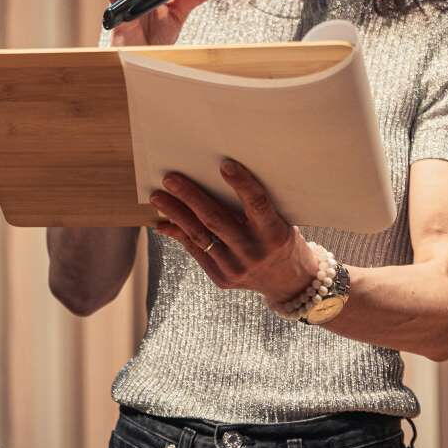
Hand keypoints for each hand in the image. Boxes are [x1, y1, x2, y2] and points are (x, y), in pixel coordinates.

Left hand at [149, 159, 318, 303]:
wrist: (289, 283)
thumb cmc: (281, 240)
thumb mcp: (280, 221)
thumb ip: (255, 206)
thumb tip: (216, 179)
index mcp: (274, 234)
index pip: (257, 204)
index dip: (241, 184)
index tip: (224, 164)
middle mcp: (254, 252)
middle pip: (216, 220)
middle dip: (190, 197)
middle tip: (170, 178)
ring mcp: (236, 268)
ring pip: (199, 237)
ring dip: (175, 214)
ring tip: (158, 197)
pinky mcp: (222, 279)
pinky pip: (196, 252)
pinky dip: (178, 234)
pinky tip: (164, 222)